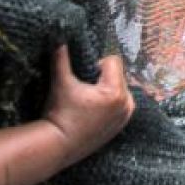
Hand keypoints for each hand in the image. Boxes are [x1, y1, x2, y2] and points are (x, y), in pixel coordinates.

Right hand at [43, 47, 133, 165]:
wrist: (58, 146)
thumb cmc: (60, 113)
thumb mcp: (61, 83)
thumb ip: (61, 59)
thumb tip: (59, 39)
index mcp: (116, 91)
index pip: (113, 61)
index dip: (97, 65)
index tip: (84, 78)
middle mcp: (127, 103)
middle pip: (118, 75)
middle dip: (102, 78)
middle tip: (85, 91)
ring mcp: (126, 116)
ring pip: (120, 88)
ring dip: (107, 89)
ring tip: (88, 102)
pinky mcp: (122, 126)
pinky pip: (120, 103)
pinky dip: (110, 102)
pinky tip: (93, 112)